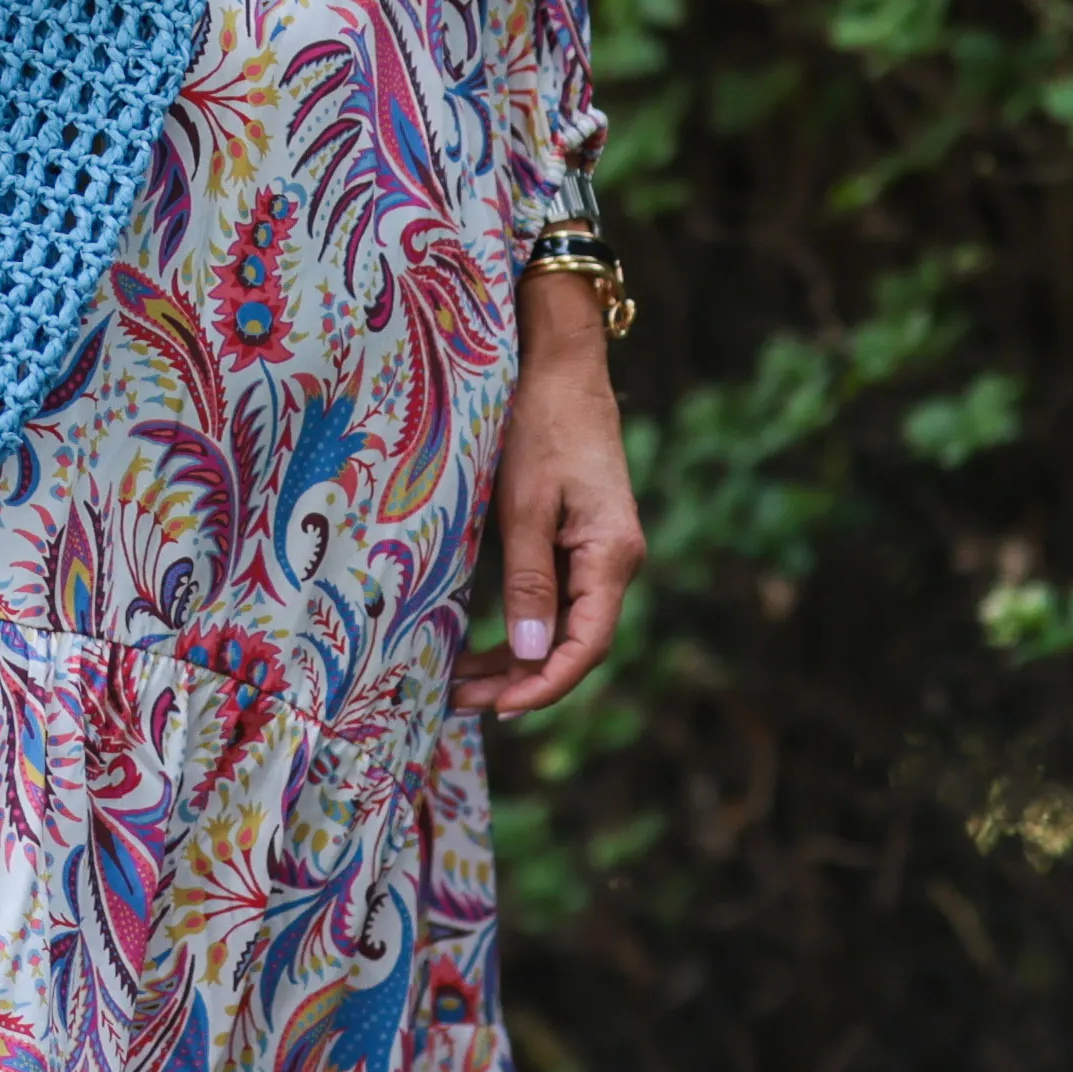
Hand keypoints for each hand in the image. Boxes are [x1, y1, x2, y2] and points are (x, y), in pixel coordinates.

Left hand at [470, 269, 640, 720]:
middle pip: (574, 644)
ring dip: (515, 658)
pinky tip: (482, 642)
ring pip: (561, 625)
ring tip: (460, 681)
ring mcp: (598, 550)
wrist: (559, 361)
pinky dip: (519, 625)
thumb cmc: (540, 422)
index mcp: (612, 554)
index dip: (544, 686)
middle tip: (459, 701)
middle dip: (519, 680)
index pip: (585, 646)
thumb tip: (528, 655)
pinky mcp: (578, 537)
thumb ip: (529, 580)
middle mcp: (613, 560)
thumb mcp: (524, 502)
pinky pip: (554, 598)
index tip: (498, 709)